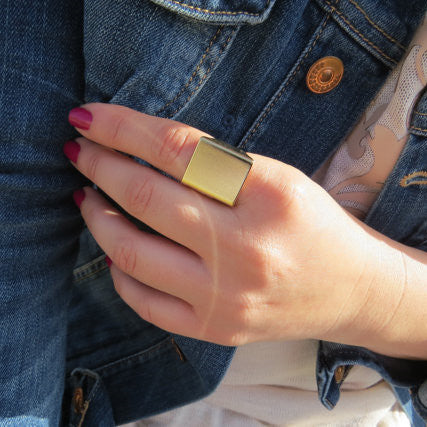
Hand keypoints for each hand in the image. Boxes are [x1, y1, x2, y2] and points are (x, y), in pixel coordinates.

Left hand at [64, 103, 406, 348]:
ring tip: (88, 197)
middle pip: (147, 198)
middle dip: (101, 167)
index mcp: (270, 196)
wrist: (350, 289)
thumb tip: (143, 151)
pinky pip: (144, 301)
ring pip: (132, 253)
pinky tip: (114, 250)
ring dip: (97, 218)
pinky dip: (118, 270)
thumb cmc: (315, 225)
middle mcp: (246, 250)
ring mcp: (227, 297)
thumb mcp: (277, 178)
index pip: (179, 150)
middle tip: (80, 152)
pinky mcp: (215, 328)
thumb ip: (215, 166)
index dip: (124, 129)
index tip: (90, 118)